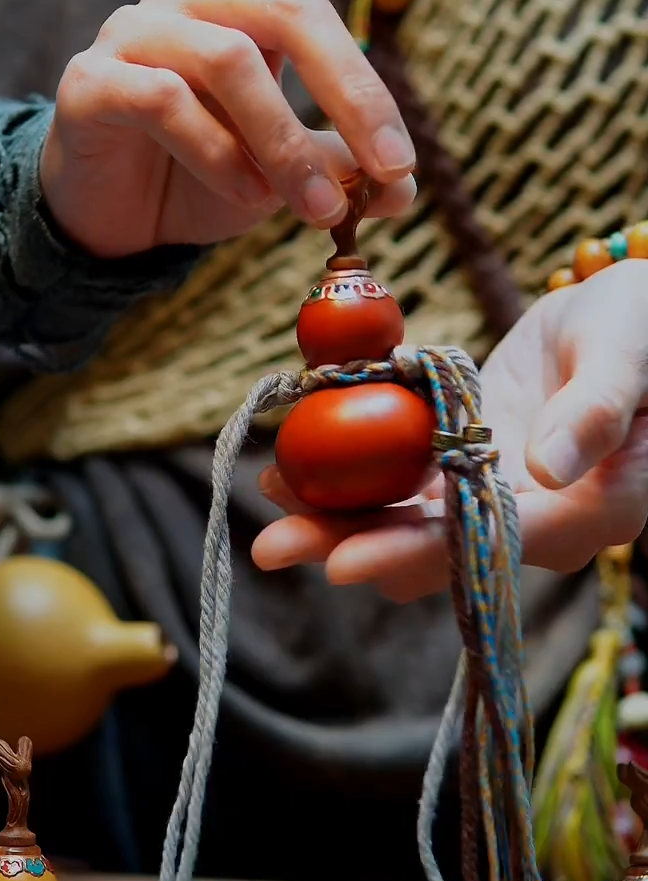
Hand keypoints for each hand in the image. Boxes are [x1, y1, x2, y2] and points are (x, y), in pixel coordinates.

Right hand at [40, 0, 455, 257]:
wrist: (117, 217)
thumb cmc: (209, 173)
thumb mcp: (292, 172)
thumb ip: (344, 167)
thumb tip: (401, 188)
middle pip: (291, 6)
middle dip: (355, 93)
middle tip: (393, 166)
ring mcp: (137, 29)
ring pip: (230, 60)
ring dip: (287, 145)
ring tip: (319, 209)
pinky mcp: (93, 80)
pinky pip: (166, 103)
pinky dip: (221, 158)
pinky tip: (248, 198)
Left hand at [252, 260, 647, 599]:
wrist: (637, 317)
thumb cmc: (645, 329)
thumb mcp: (626, 357)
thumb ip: (595, 412)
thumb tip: (546, 469)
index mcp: (588, 511)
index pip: (490, 547)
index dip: (413, 557)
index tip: (343, 563)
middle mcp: (538, 522)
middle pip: (432, 551)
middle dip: (351, 547)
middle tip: (272, 545)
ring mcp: (498, 496)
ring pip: (407, 524)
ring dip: (339, 515)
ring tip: (271, 494)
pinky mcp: (470, 466)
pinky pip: (406, 484)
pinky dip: (354, 476)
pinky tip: (298, 461)